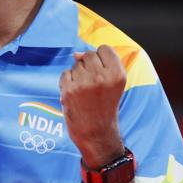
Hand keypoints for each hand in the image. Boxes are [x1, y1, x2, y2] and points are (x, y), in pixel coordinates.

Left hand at [59, 45, 126, 167]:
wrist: (96, 133)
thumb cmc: (104, 106)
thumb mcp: (113, 84)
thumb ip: (100, 64)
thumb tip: (76, 54)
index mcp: (118, 74)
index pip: (105, 48)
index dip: (101, 58)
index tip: (102, 72)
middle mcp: (102, 77)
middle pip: (88, 54)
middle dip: (88, 66)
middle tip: (92, 85)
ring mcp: (84, 83)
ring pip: (75, 64)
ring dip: (77, 75)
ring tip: (84, 92)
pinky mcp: (69, 89)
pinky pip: (65, 74)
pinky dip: (67, 82)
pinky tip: (75, 95)